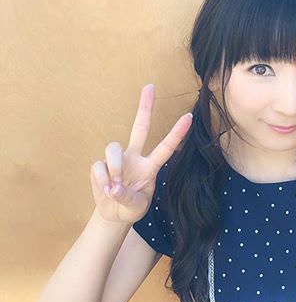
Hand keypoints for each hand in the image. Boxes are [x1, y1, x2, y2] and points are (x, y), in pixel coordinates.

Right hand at [90, 84, 191, 222]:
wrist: (113, 215)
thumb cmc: (131, 207)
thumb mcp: (136, 207)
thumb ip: (127, 198)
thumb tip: (114, 187)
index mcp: (150, 167)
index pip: (166, 148)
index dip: (177, 133)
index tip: (189, 117)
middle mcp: (135, 158)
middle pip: (140, 127)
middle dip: (145, 107)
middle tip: (151, 86)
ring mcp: (117, 160)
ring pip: (113, 148)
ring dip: (114, 167)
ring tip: (115, 187)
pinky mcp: (100, 166)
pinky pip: (99, 166)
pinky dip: (102, 179)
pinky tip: (106, 190)